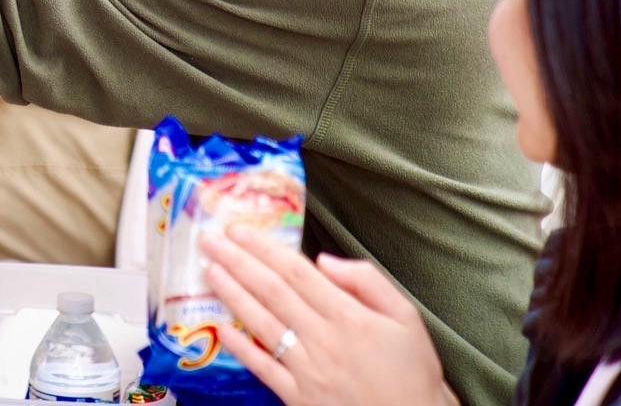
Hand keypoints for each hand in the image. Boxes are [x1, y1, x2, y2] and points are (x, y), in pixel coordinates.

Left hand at [202, 228, 454, 405]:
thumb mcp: (407, 317)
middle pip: (272, 292)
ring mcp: (308, 370)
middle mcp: (324, 340)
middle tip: (209, 240)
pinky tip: (220, 328)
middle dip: (237, 262)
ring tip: (209, 271)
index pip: (296, 272)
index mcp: (349, 316)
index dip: (264, 249)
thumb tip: (324, 260)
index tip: (238, 230)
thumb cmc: (412, 371)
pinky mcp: (300, 398)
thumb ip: (368, 281)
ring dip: (232, 295)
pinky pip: (264, 369)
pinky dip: (241, 348)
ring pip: (262, 324)